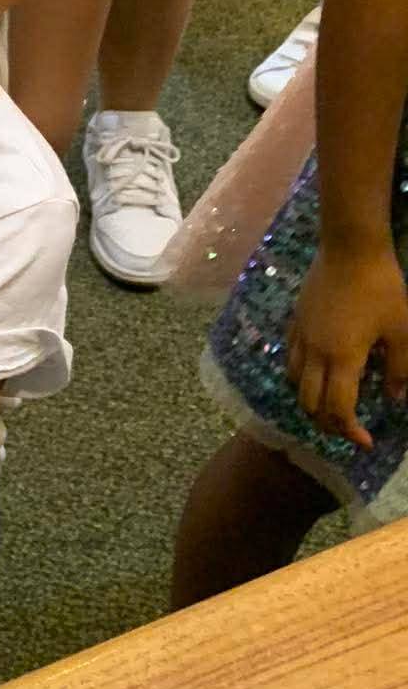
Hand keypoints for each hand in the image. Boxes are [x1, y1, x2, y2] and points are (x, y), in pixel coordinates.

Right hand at [287, 244, 407, 448]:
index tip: (367, 441)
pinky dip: (302, 377)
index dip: (350, 431)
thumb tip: (395, 397)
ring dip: (310, 402)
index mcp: (342, 358)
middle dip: (327, 424)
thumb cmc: (381, 287)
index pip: (337, 409)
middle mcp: (315, 352)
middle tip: (349, 428)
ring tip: (330, 404)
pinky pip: (291, 358)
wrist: (350, 247)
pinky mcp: (296, 321)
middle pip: (309, 403)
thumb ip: (399, 368)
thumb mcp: (402, 330)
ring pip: (295, 383)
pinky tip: (319, 371)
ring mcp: (301, 336)